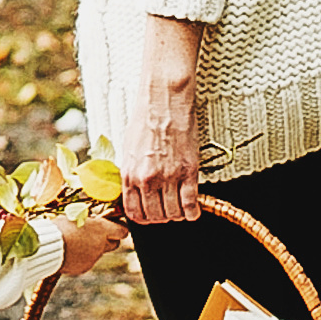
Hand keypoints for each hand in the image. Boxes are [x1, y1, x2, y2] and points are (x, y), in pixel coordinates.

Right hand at [58, 212, 126, 276]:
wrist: (45, 247)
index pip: (122, 231)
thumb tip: (94, 220)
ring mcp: (93, 258)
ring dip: (93, 247)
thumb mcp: (75, 217)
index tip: (116, 225)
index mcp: (100, 229)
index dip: (120, 227)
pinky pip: (88, 260)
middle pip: (115, 244)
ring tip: (77, 241)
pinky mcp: (84, 267)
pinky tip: (70, 251)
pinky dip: (83, 256)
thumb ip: (89, 221)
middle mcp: (100, 245)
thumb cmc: (59, 227)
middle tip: (98, 233)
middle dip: (109, 238)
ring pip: (99, 252)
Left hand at [120, 13, 205, 224]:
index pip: (134, 213)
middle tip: (167, 211)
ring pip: (173, 213)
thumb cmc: (145, 119)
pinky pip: (191, 204)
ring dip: (177, 215)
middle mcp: (147, 179)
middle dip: (161, 218)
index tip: (150, 216)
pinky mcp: (188, 171)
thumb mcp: (127, 148)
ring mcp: (169, 177)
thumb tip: (132, 191)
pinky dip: (192, 213)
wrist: (164, 100)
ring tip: (180, 208)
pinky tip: (193, 211)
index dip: (143, 219)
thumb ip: (130, 172)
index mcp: (129, 174)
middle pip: (155, 217)